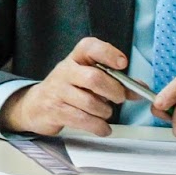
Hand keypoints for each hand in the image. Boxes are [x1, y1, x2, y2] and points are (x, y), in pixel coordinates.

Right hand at [0, 37, 134, 136]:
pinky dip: (98, 127)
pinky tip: (101, 127)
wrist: (35, 105)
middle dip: (113, 91)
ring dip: (105, 112)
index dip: (108, 53)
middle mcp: (65, 71)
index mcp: (76, 59)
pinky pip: (83, 120)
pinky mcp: (55, 110)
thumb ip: (116, 82)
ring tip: (105, 114)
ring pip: (90, 103)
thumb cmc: (69, 90)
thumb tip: (140, 89)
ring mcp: (58, 91)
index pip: (89, 47)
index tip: (122, 64)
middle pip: (94, 78)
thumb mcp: (88, 79)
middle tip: (119, 98)